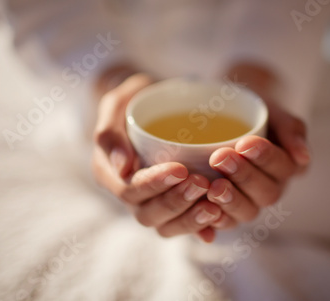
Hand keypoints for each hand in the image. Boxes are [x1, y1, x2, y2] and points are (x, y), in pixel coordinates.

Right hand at [91, 73, 226, 241]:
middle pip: (148, 214)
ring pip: (166, 226)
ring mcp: (152, 203)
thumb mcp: (117, 104)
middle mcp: (130, 194)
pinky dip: (201, 227)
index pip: (129, 189)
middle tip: (202, 183)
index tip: (180, 169)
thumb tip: (122, 167)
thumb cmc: (135, 101)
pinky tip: (219, 219)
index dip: (154, 184)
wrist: (156, 106)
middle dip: (176, 202)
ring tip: (214, 205)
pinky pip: (185, 226)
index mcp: (110, 172)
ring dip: (191, 219)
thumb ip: (110, 131)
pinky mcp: (174, 206)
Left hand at [206, 63, 310, 227]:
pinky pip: (223, 223)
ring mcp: (249, 202)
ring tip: (213, 186)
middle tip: (220, 158)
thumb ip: (290, 128)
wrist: (222, 113)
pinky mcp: (225, 211)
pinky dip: (213, 222)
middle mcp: (271, 188)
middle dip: (244, 176)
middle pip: (266, 193)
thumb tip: (302, 157)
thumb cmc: (250, 109)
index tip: (244, 143)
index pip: (283, 167)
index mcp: (288, 166)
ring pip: (247, 212)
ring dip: (231, 201)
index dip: (265, 158)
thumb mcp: (271, 109)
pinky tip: (203, 211)